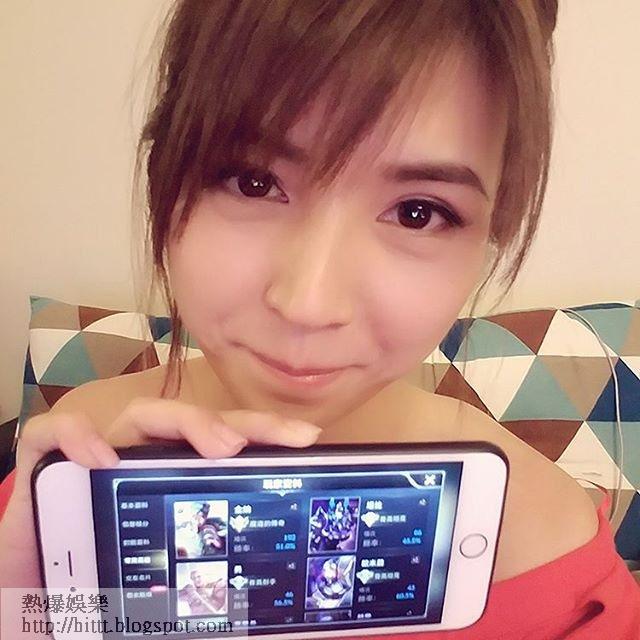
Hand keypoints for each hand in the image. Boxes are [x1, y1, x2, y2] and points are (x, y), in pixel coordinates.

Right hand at [0, 397, 320, 587]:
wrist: (38, 584)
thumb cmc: (107, 579)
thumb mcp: (172, 582)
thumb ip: (212, 586)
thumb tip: (270, 620)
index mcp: (177, 475)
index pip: (227, 442)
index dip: (266, 434)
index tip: (306, 440)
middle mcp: (145, 455)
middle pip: (199, 422)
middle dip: (242, 425)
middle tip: (281, 441)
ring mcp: (100, 451)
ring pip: (144, 415)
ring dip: (186, 423)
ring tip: (220, 448)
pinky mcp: (48, 458)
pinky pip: (58, 432)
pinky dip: (78, 436)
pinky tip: (99, 457)